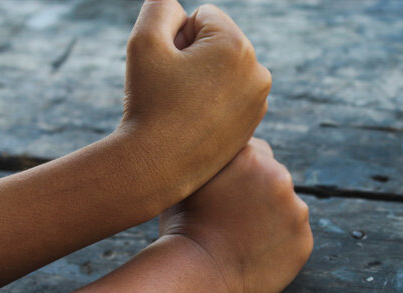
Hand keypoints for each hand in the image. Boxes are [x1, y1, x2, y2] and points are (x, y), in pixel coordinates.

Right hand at [118, 0, 271, 207]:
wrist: (156, 166)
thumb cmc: (148, 102)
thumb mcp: (143, 40)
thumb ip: (161, 5)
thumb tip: (180, 8)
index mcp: (237, 45)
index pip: (203, 17)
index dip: (176, 38)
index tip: (169, 70)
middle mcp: (258, 72)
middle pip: (218, 43)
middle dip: (193, 57)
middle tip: (174, 90)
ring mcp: (259, 101)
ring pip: (224, 70)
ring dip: (203, 78)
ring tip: (184, 106)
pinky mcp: (253, 124)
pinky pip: (230, 95)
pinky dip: (213, 101)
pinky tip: (195, 121)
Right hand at [160, 138, 312, 292]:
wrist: (195, 275)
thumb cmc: (183, 226)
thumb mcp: (190, 177)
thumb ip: (212, 159)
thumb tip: (215, 153)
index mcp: (249, 155)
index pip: (258, 152)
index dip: (243, 173)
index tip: (230, 190)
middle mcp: (278, 176)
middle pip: (275, 178)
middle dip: (260, 193)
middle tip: (235, 216)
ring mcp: (295, 210)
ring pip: (287, 208)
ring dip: (272, 217)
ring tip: (242, 237)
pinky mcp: (303, 241)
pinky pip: (293, 237)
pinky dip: (280, 243)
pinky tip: (254, 253)